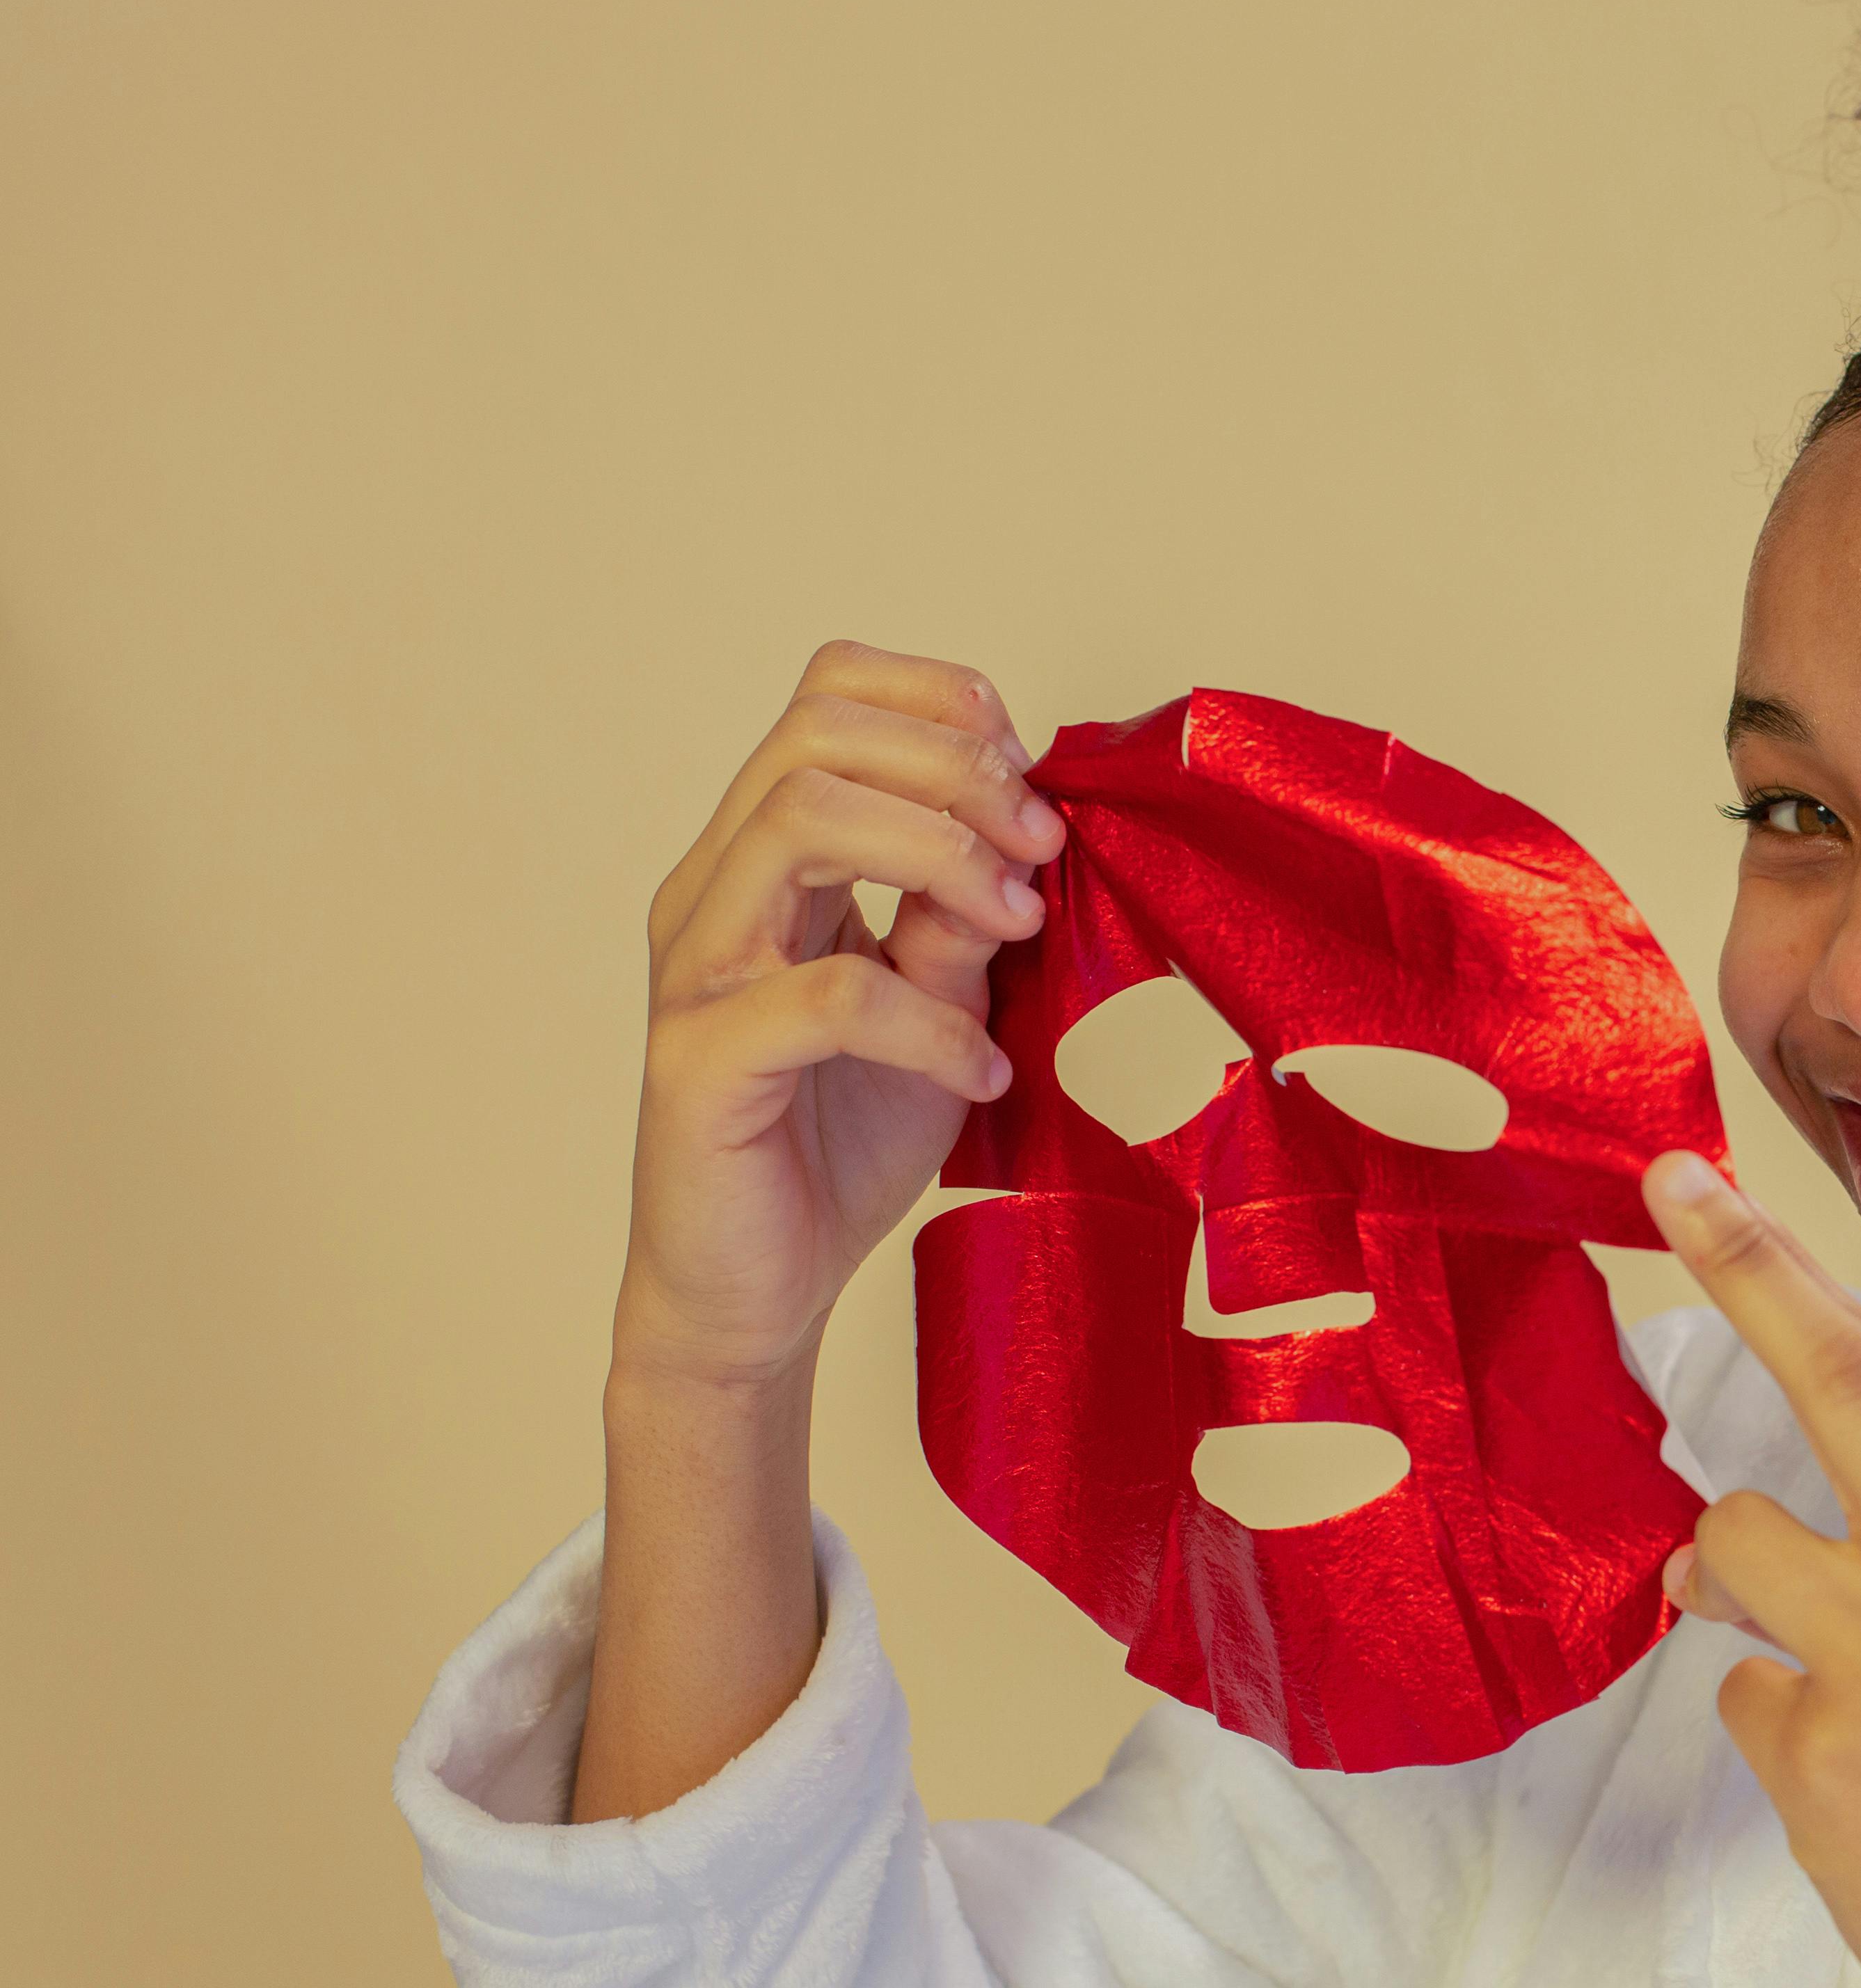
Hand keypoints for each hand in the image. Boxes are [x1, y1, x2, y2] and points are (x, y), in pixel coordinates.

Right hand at [615, 642, 1066, 1391]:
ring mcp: (695, 971)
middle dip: (954, 768)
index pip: (826, 698)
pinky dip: (929, 1023)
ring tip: (1015, 927)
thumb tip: (1030, 831)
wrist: (757, 1289)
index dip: (940, 705)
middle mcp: (713, 893)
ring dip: (941, 857)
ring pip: (800, 821)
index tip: (1029, 777)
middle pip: (815, 735)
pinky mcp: (699, 1063)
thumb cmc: (837, 1143)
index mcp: (762, 859)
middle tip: (1039, 848)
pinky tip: (981, 1069)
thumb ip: (965, 917)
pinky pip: (826, 993)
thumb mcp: (939, 1005)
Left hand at [1636, 1149, 1860, 1987]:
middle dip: (1744, 1269)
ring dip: (1733, 1593)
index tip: (1710, 1193)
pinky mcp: (1830, 1750)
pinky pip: (1740, 1694)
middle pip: (1838, 1379)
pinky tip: (1857, 1797)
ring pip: (1735, 1546)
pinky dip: (1776, 1732)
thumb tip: (1726, 1535)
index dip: (1792, 1275)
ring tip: (1825, 1688)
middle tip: (1668, 1184)